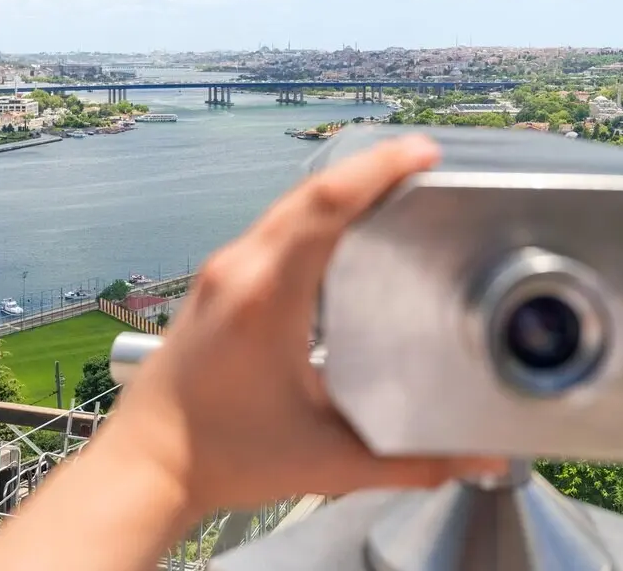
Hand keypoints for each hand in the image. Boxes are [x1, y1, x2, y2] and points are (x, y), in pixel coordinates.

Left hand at [102, 134, 507, 516]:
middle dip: (368, 169)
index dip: (378, 170)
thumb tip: (477, 459)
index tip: (422, 155)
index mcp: (265, 296)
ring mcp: (221, 273)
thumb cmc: (221, 458)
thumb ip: (410, 462)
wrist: (145, 468)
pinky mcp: (215, 286)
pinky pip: (272, 230)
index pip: (325, 206)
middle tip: (422, 163)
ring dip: (339, 191)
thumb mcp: (327, 460)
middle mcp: (239, 270)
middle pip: (308, 193)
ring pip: (287, 207)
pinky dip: (313, 217)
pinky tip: (341, 234)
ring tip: (393, 189)